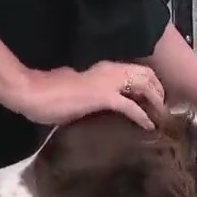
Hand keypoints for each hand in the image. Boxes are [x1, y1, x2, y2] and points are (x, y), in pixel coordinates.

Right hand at [13, 61, 165, 127]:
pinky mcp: (104, 97)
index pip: (132, 71)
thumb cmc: (48, 94)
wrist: (33, 93)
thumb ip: (90, 94)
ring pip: (144, 86)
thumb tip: (94, 104)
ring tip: (161, 118)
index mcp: (101, 69)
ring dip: (155, 102)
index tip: (152, 98)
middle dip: (158, 90)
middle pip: (145, 74)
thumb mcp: (76, 91)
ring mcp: (107, 83)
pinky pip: (131, 106)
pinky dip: (142, 117)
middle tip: (163, 108)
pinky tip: (149, 127)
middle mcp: (108, 70)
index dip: (147, 83)